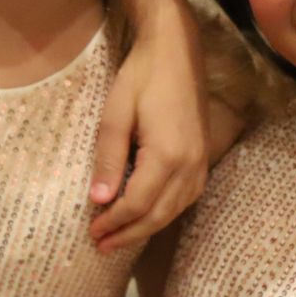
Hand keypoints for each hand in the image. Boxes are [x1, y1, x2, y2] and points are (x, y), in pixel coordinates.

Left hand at [88, 26, 209, 251]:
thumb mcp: (115, 115)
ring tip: (118, 237)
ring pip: (173, 211)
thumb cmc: (141, 77)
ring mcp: (201, 163)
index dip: (113, 222)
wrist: (176, 51)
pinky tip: (145, 216)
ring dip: (145, 228)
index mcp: (167, 155)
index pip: (136, 204)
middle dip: (128, 233)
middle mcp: (190, 165)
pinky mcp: (204, 158)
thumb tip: (98, 200)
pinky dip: (163, 213)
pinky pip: (185, 198)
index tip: (91, 231)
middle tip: (101, 246)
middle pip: (157, 215)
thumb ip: (108, 159)